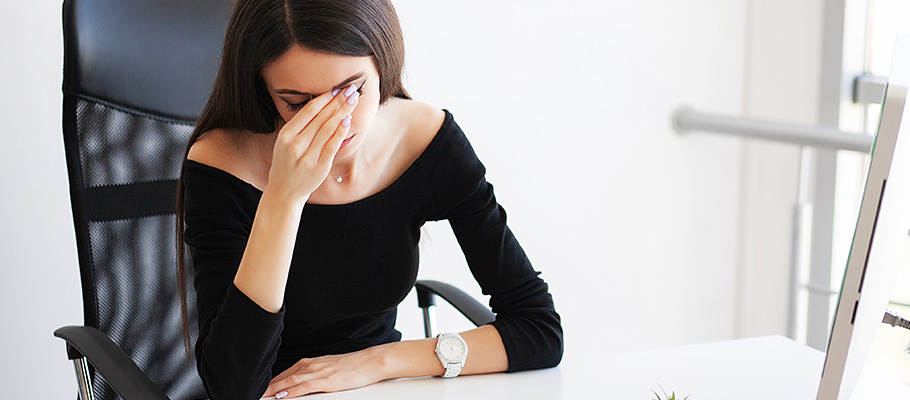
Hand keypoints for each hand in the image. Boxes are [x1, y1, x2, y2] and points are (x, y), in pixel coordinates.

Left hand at [262, 347, 388, 397]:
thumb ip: (312, 374)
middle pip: (282, 378)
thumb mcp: (327, 368)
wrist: (370, 362)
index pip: (284, 375)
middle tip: (253, 394)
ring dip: (274, 390)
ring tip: (261, 396)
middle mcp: (310, 366)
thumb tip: (298, 384)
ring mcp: (318, 373)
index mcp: (309, 363)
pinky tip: (282, 396)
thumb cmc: (351, 366)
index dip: (270, 384)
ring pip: (289, 382)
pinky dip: (291, 391)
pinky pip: (304, 387)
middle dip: (267, 388)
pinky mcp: (327, 381)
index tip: (258, 390)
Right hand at [266, 84, 359, 205]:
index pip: (308, 111)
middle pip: (321, 117)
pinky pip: (332, 146)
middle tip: (351, 90)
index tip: (337, 89)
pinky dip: (340, 132)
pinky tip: (348, 121)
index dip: (325, 98)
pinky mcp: (319, 167)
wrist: (284, 192)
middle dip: (338, 102)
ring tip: (353, 101)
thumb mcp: (285, 143)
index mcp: (286, 135)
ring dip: (342, 113)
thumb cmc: (287, 164)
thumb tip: (322, 105)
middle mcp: (295, 144)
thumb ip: (300, 127)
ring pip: (327, 129)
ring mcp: (307, 156)